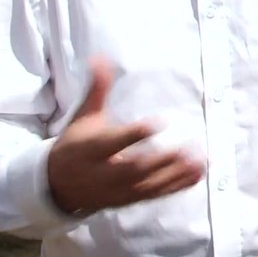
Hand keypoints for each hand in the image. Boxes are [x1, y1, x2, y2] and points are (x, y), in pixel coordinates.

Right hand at [47, 58, 205, 214]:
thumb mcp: (83, 117)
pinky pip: (154, 195)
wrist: (58, 185)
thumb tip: (100, 57)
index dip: (135, 134)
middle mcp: (104, 172)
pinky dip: (177, 186)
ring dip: (175, 174)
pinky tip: (198, 174)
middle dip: (161, 160)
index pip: (113, 142)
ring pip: (147, 184)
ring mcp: (117, 189)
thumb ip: (97, 90)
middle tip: (187, 148)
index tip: (159, 122)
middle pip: (134, 168)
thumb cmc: (75, 145)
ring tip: (200, 160)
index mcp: (91, 149)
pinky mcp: (129, 199)